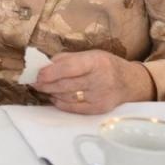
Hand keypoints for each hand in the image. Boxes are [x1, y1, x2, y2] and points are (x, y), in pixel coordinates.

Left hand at [32, 50, 154, 113]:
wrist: (130, 83)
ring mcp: (99, 97)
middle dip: (45, 84)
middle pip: (65, 85)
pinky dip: (60, 102)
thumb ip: (66, 59)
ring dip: (51, 92)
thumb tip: (42, 65)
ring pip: (67, 97)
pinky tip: (55, 96)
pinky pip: (72, 108)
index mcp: (96, 62)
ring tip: (43, 88)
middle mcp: (99, 80)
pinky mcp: (98, 109)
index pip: (69, 68)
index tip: (37, 75)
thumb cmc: (106, 65)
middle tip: (33, 82)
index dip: (50, 73)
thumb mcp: (90, 55)